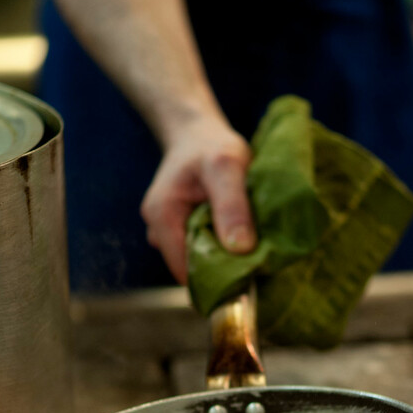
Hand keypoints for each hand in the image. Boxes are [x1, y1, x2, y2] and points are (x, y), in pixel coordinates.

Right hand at [141, 117, 255, 283]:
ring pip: (199, 262)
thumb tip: (240, 249)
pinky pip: (203, 252)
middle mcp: (157, 231)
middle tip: (255, 253)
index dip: (217, 276)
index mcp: (161, 216)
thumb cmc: (212, 146)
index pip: (185, 270)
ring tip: (246, 236)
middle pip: (192, 269)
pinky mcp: (180, 235)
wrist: (199, 136)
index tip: (249, 273)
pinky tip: (235, 232)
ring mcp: (167, 235)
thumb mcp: (227, 166)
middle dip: (222, 267)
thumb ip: (232, 205)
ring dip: (224, 257)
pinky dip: (222, 247)